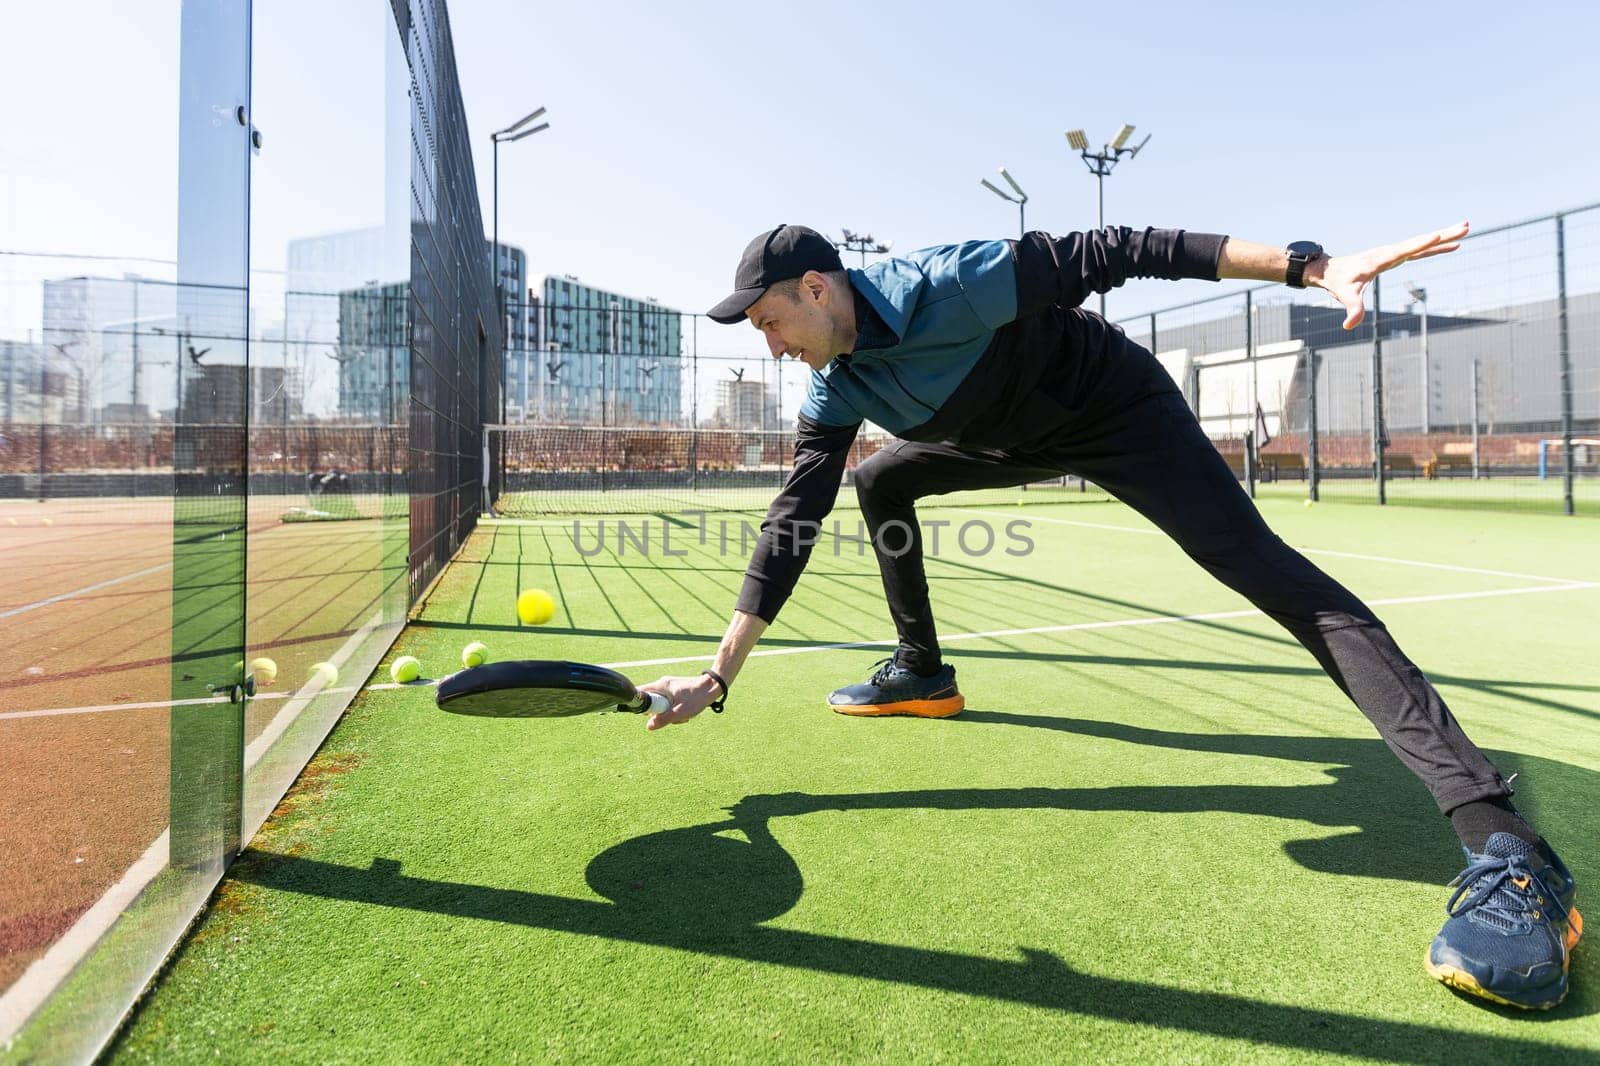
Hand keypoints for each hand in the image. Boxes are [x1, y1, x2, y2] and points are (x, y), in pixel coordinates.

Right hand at [638, 673, 720, 730]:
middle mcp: (663, 684)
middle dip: (660, 713)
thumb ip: (663, 719)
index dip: (640, 704)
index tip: (647, 714)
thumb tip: (648, 726)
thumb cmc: (698, 697)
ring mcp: (670, 687)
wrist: (714, 686)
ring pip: (662, 704)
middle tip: (672, 717)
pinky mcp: (676, 691)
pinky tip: (686, 713)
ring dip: (670, 713)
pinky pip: (670, 703)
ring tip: (683, 716)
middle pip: (652, 701)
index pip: (640, 692)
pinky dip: (675, 710)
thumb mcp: (680, 712)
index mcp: (661, 686)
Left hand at [1311, 221, 1466, 329]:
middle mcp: (1390, 252)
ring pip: (1423, 243)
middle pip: (1421, 242)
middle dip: (1443, 235)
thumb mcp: (1345, 296)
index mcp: (1381, 259)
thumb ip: (1352, 309)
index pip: (1404, 251)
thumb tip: (1349, 325)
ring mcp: (1394, 253)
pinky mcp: (1396, 256)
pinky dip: (1436, 246)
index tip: (1437, 235)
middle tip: (1466, 226)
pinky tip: (1451, 245)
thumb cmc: (1339, 282)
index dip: (1420, 244)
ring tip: (1466, 227)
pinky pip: (1420, 250)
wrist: (1331, 270)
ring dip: (1444, 236)